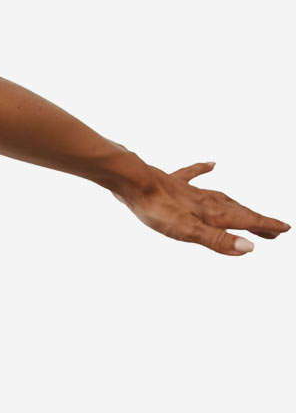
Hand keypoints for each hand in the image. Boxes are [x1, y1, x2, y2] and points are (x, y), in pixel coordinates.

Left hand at [112, 161, 289, 255]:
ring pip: (219, 197)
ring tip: (247, 211)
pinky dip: (203, 170)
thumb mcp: (188, 231)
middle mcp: (205, 199)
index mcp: (212, 212)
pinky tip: (211, 164)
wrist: (132, 181)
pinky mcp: (171, 182)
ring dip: (236, 205)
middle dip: (255, 221)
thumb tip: (249, 248)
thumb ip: (217, 240)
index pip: (245, 220)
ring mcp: (188, 190)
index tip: (284, 229)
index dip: (265, 226)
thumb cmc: (157, 208)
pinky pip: (192, 174)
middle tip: (271, 230)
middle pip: (237, 210)